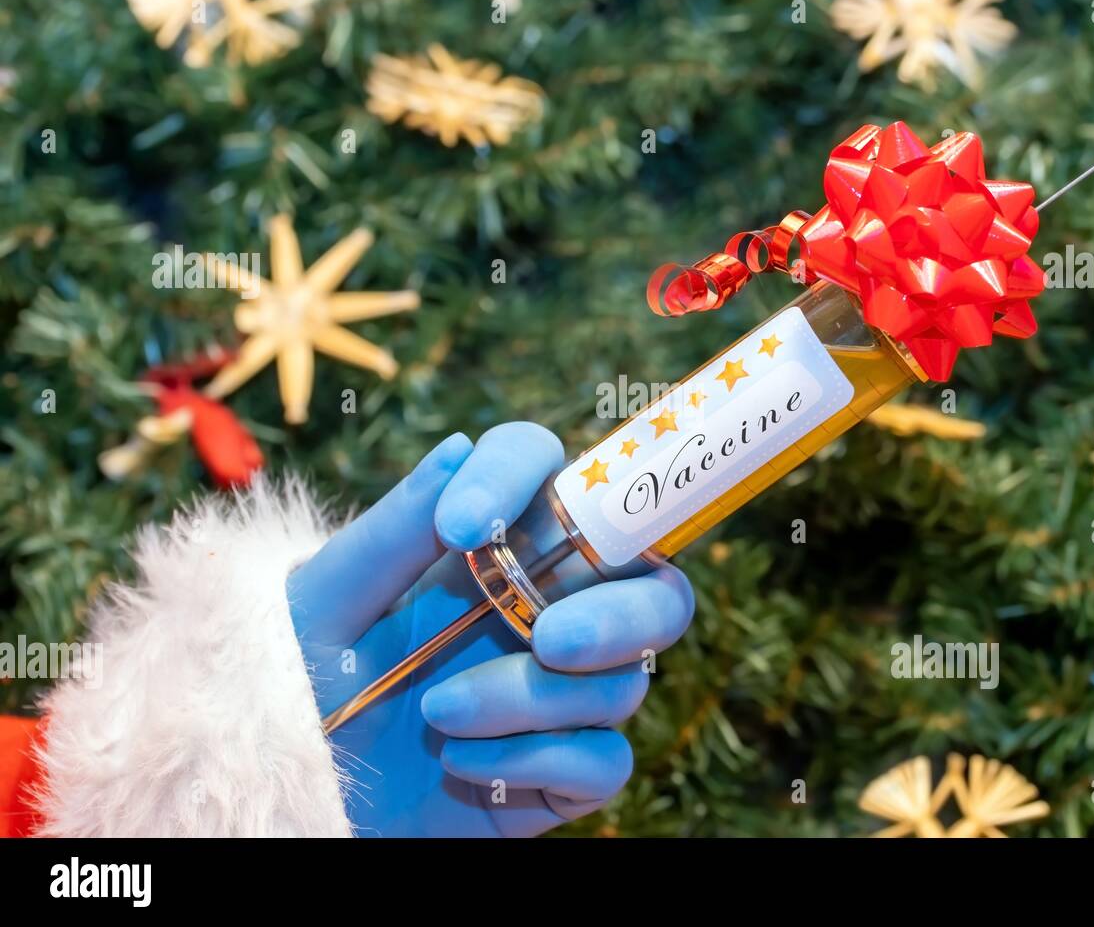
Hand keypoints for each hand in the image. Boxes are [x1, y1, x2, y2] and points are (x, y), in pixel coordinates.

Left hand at [286, 423, 693, 836]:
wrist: (290, 796)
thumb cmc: (297, 688)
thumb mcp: (324, 605)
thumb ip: (393, 532)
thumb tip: (459, 445)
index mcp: (495, 552)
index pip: (550, 475)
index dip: (523, 480)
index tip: (462, 528)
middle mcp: (546, 612)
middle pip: (654, 589)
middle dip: (620, 614)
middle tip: (548, 638)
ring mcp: (562, 694)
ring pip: (622, 684)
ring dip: (531, 700)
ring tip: (439, 715)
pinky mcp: (562, 770)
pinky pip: (605, 762)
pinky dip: (538, 762)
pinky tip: (464, 767)